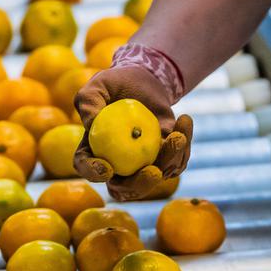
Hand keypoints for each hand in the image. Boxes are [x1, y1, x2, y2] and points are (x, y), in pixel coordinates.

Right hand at [73, 44, 192, 200]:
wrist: (143, 81)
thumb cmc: (115, 84)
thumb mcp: (98, 84)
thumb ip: (89, 101)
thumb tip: (90, 123)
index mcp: (92, 151)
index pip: (86, 167)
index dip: (93, 173)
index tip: (107, 168)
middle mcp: (116, 165)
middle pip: (124, 189)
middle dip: (140, 186)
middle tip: (153, 171)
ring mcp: (141, 165)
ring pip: (156, 177)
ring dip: (170, 159)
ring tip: (178, 135)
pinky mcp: (164, 158)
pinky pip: (176, 162)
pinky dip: (183, 146)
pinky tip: (184, 121)